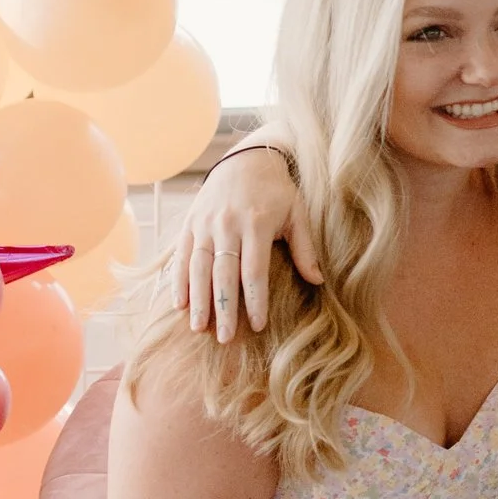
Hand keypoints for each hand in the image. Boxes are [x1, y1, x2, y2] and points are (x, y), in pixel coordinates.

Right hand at [164, 145, 317, 344]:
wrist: (246, 160)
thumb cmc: (277, 192)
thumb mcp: (298, 213)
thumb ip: (305, 248)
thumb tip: (318, 282)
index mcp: (256, 224)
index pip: (254, 271)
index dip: (255, 300)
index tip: (257, 325)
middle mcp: (226, 226)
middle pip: (223, 274)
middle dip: (224, 309)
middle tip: (224, 338)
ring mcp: (204, 225)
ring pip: (198, 268)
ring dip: (198, 300)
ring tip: (199, 328)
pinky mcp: (190, 224)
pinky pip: (182, 256)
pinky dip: (179, 281)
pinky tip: (180, 304)